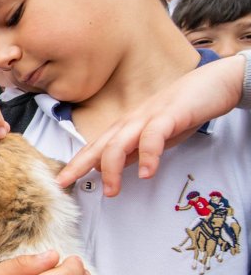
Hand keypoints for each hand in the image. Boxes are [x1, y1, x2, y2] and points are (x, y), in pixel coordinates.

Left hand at [57, 55, 244, 195]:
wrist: (213, 83)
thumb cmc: (181, 111)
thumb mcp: (152, 137)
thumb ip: (132, 152)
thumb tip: (109, 167)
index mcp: (125, 128)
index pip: (95, 148)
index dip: (76, 164)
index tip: (60, 182)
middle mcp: (130, 122)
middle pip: (99, 145)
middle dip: (79, 165)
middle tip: (67, 185)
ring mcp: (148, 117)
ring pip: (120, 142)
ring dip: (112, 168)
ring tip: (112, 191)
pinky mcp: (170, 115)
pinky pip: (153, 136)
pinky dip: (148, 156)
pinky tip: (146, 174)